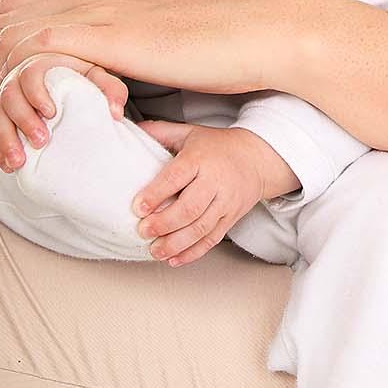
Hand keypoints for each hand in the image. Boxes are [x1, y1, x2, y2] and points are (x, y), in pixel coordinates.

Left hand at [0, 0, 296, 109]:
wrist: (268, 29)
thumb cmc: (224, 37)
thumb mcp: (158, 30)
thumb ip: (122, 39)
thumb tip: (105, 65)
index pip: (15, 1)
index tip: (6, 91)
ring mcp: (96, 7)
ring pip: (6, 32)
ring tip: (13, 134)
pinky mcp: (110, 35)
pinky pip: (35, 52)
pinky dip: (22, 89)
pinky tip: (37, 126)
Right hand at [0, 52, 131, 172]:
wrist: (67, 83)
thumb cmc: (81, 76)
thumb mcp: (98, 76)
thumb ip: (109, 88)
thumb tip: (116, 112)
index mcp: (42, 63)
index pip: (30, 73)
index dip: (36, 93)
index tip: (51, 113)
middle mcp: (18, 78)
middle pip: (9, 95)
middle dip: (22, 120)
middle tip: (41, 141)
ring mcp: (6, 97)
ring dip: (4, 139)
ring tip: (19, 162)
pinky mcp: (0, 116)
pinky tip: (8, 166)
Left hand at [129, 120, 266, 264]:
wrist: (258, 158)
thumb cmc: (218, 146)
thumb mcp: (190, 132)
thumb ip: (161, 132)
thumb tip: (129, 128)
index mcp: (201, 158)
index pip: (177, 177)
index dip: (157, 193)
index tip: (138, 207)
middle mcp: (215, 181)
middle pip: (190, 208)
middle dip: (164, 223)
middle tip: (143, 231)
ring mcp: (226, 202)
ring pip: (201, 228)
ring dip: (176, 243)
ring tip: (155, 250)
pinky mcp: (231, 218)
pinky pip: (212, 239)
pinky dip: (193, 252)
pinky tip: (174, 259)